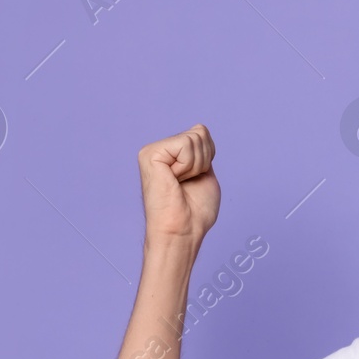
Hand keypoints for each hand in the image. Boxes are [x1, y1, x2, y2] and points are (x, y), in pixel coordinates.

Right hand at [138, 124, 219, 242]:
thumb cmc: (195, 212)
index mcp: (172, 155)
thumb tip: (198, 127)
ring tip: (181, 184)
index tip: (194, 179)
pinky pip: (185, 145)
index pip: (201, 133)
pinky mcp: (150, 155)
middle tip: (187, 183)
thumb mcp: (205, 173)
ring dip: (196, 166)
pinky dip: (189, 166)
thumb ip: (202, 151)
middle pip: (200, 132)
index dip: (208, 157)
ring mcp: (153, 151)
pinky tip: (175, 181)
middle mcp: (159, 150)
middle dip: (203, 161)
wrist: (183, 231)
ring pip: (194, 138)